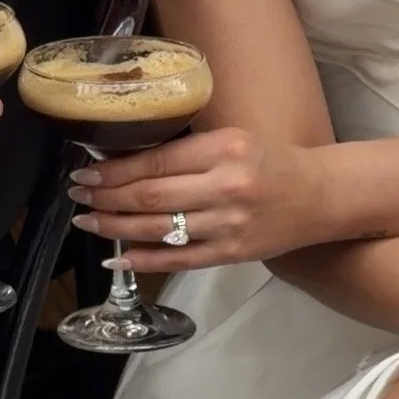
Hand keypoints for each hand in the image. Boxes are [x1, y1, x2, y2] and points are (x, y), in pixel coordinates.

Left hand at [66, 127, 327, 272]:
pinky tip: (119, 255)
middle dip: (107, 196)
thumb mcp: (232, 140)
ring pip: (160, 228)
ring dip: (117, 226)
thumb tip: (130, 163)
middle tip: (77, 195)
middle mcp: (226, 188)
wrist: (320, 198)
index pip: (156, 162)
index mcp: (224, 150)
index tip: (86, 170)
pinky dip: (146, 259)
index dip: (115, 170)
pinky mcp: (234, 253)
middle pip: (152, 195)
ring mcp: (230, 225)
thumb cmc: (273, 163)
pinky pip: (181, 258)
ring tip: (88, 222)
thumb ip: (188, 151)